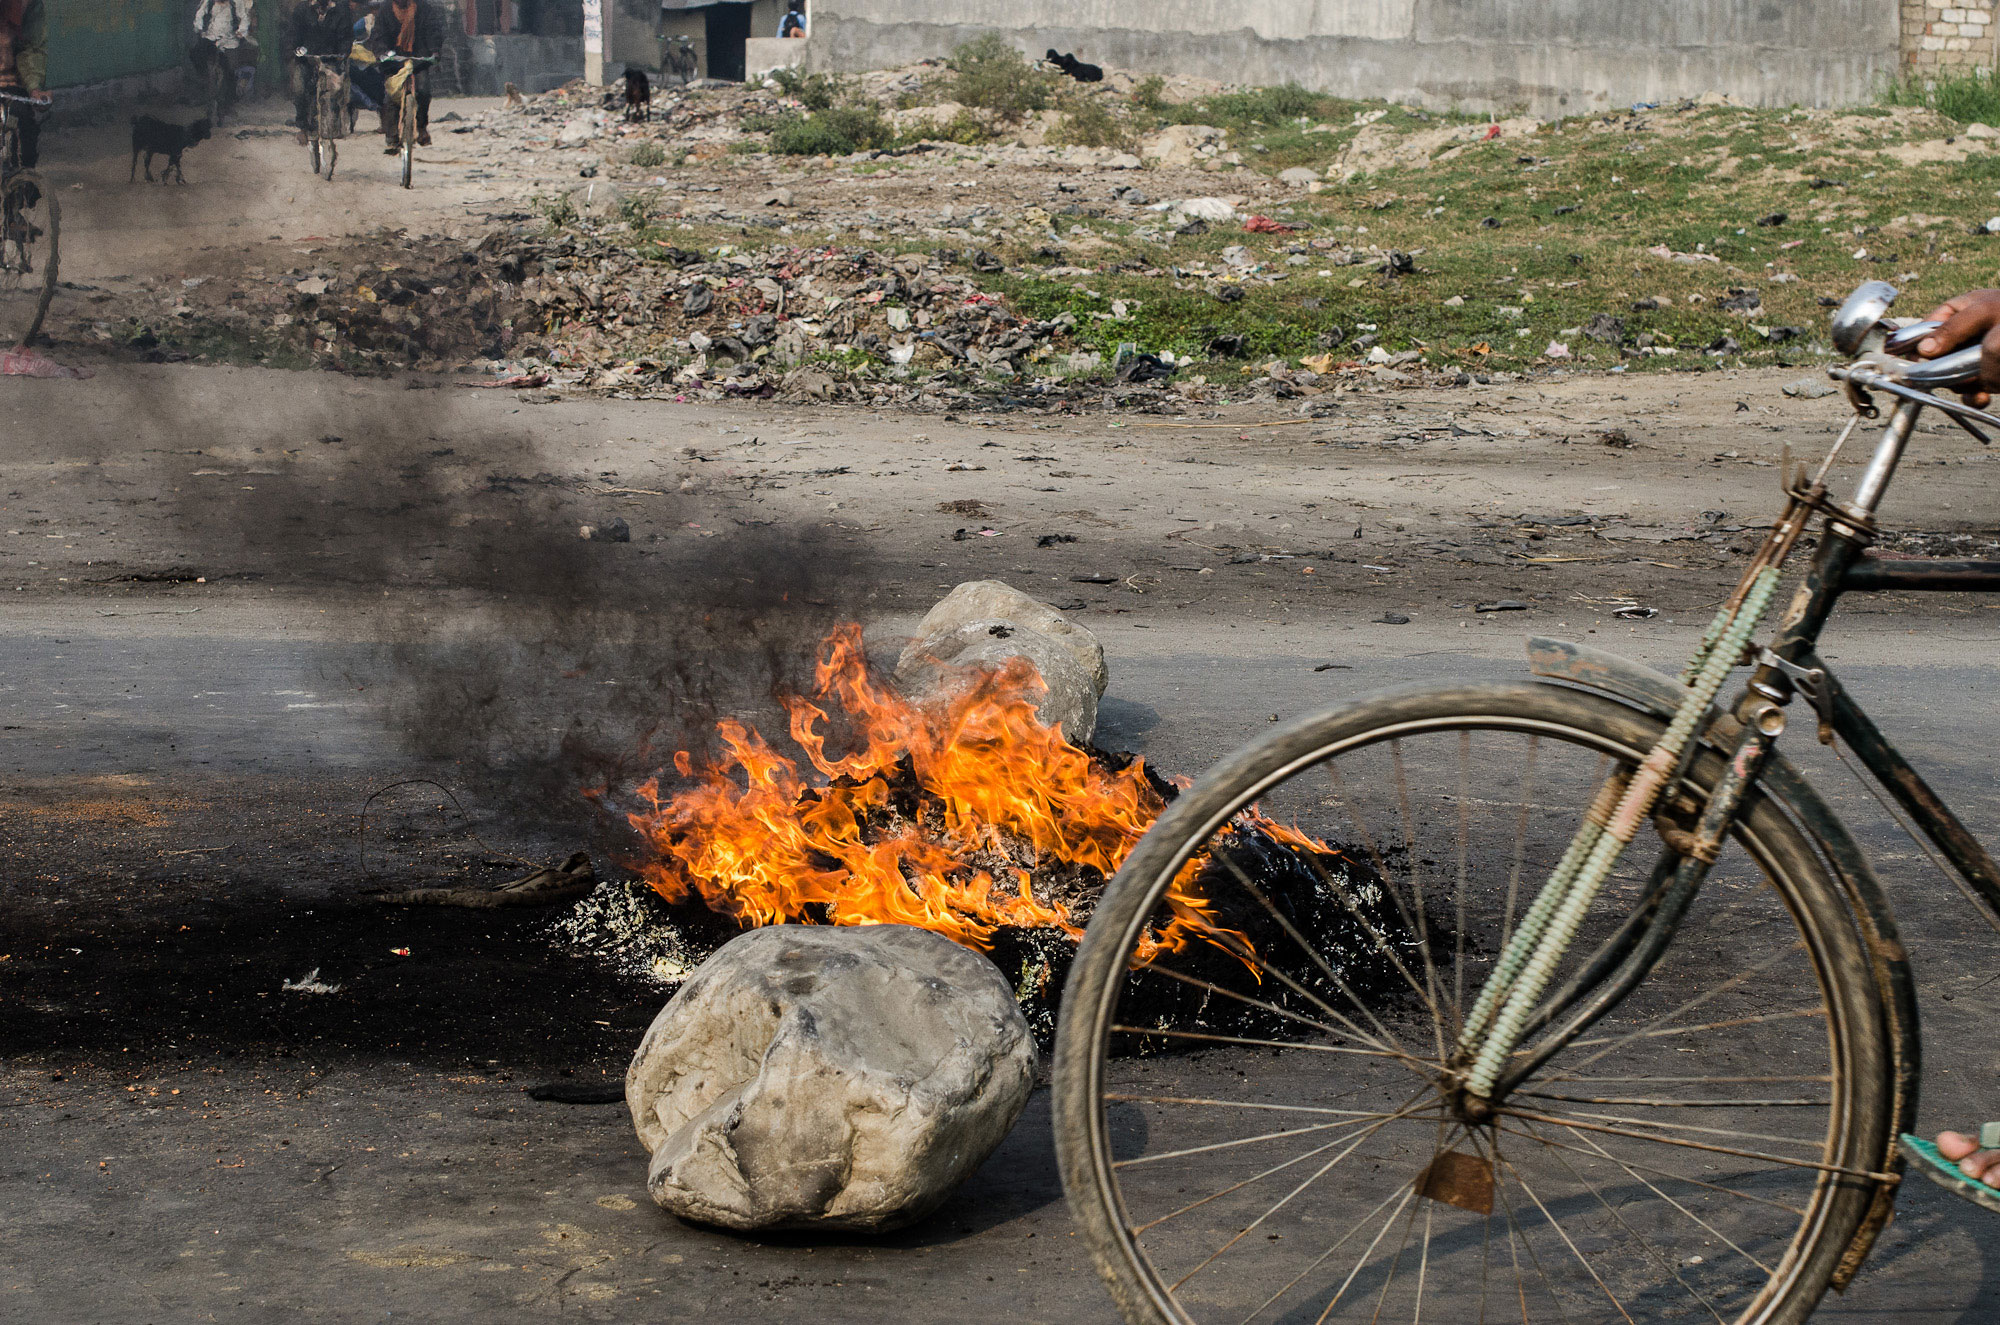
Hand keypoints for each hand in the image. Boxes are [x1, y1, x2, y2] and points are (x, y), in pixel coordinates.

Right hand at [1917, 289, 1999, 405]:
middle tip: (1944, 373)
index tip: (1914, 359)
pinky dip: (1973, 396)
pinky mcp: (1989, 376)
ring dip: (1959, 384)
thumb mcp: (1985, 313)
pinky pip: (1971, 391)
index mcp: (1962, 310)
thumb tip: (1923, 350)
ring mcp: (1976, 357)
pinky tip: (1979, 397)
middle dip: (1940, 368)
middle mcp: (1966, 335)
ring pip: (1952, 376)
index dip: (1917, 343)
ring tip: (1973, 383)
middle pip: (1935, 357)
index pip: (1927, 327)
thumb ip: (1953, 330)